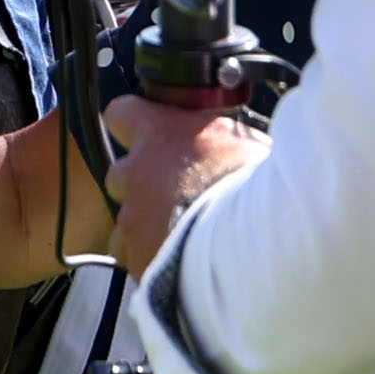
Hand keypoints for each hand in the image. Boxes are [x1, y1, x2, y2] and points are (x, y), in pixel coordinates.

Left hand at [99, 95, 265, 277]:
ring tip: (181, 235)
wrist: (247, 242)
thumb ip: (213, 140)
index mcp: (160, 134)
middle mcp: (135, 172)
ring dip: (145, 225)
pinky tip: (180, 262)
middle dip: (142, 185)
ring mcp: (131, 218)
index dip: (133, 124)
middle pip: (121, 174)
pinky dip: (151, 259)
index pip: (122, 112)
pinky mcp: (136, 257)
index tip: (147, 135)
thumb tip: (220, 143)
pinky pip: (134, 257)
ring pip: (126, 220)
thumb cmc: (253, 187)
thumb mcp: (240, 143)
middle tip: (177, 196)